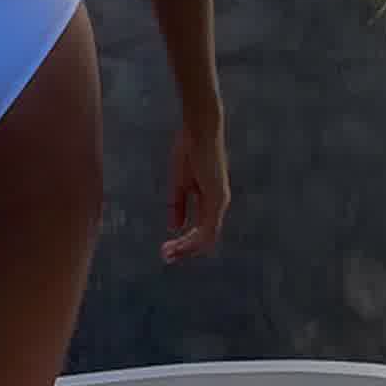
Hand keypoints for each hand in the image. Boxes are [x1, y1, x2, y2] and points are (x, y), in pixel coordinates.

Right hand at [161, 121, 228, 264]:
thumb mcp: (181, 182)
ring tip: (168, 254)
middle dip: (185, 250)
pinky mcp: (217, 197)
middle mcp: (219, 204)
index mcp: (211, 200)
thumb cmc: (190, 149)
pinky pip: (208, 228)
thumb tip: (175, 228)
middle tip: (165, 256)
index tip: (166, 250)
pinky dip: (194, 239)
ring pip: (207, 238)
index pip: (201, 230)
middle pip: (205, 238)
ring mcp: (220, 202)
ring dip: (187, 248)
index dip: (185, 242)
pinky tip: (181, 245)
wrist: (200, 128)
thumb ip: (178, 205)